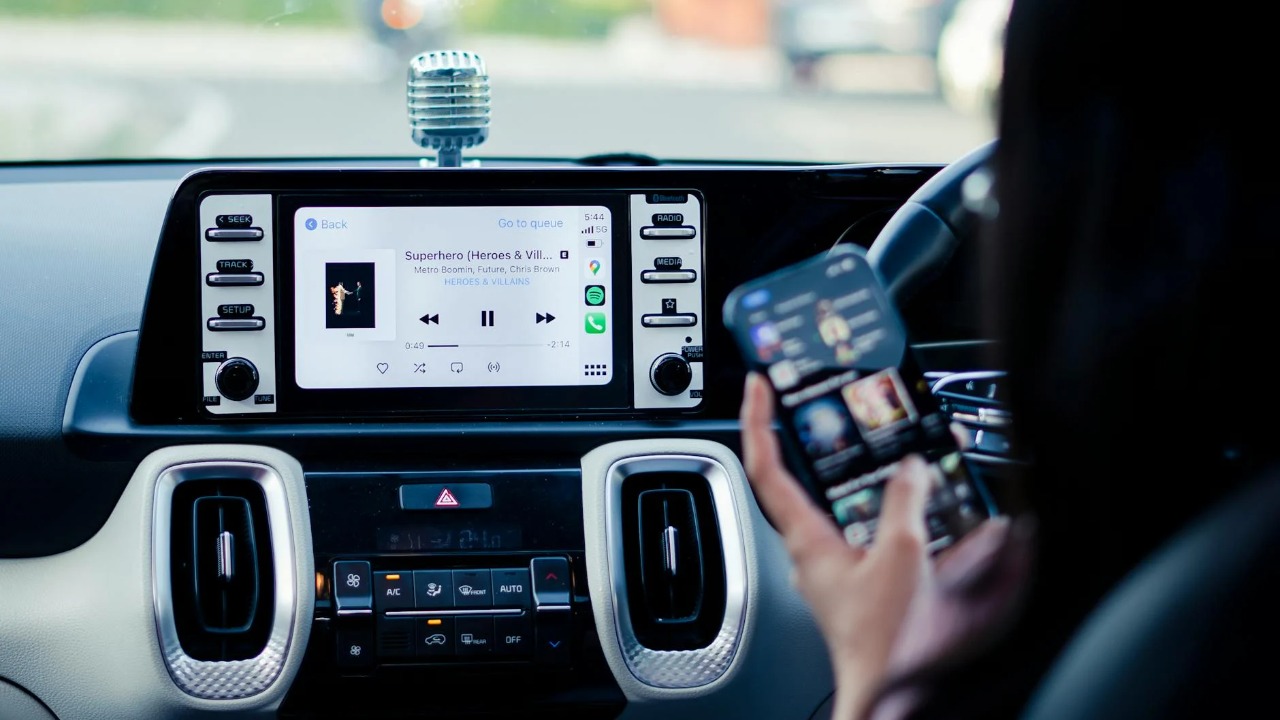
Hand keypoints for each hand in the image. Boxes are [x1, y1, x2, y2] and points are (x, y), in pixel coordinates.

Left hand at [739, 373, 1029, 718]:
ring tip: (906, 455)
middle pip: (804, 481)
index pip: (766, 466)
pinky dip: (898, 516)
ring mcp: (834, 569)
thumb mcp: (902, 557)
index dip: (759, 419)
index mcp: (806, 540)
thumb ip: (904, 503)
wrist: (894, 696)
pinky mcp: (859, 584)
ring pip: (844, 508)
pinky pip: (872, 536)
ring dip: (871, 480)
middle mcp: (812, 552)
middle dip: (824, 443)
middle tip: (839, 408)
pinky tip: (934, 512)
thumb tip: (908, 467)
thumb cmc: (885, 644)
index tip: (758, 384)